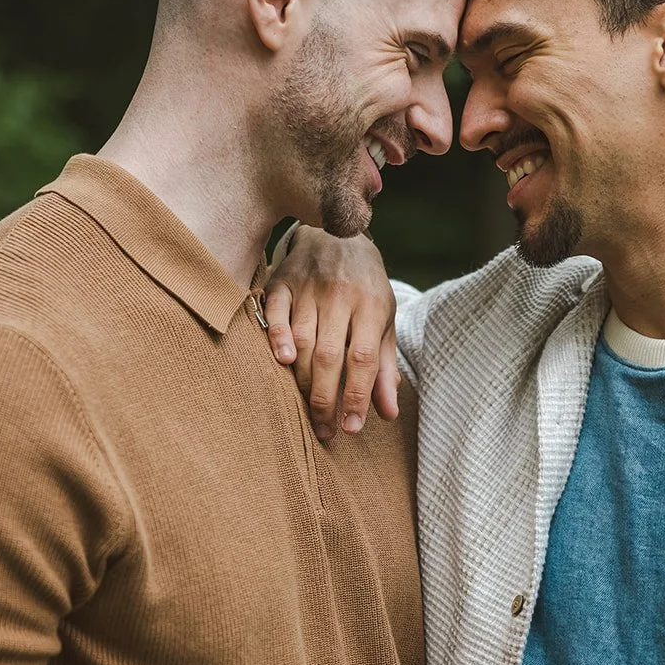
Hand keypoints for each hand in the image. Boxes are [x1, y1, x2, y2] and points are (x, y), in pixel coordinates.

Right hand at [263, 226, 399, 441]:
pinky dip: (277, 337)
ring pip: (303, 340)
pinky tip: (283, 362)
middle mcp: (341, 294)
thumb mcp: (384, 321)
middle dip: (326, 399)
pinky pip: (275, 313)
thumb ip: (385, 367)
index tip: (351, 429)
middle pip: (330, 355)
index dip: (358, 396)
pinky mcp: (282, 281)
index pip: (364, 358)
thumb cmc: (366, 287)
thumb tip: (389, 413)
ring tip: (308, 410)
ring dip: (303, 380)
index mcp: (372, 304)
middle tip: (325, 431)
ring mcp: (310, 286)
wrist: (338, 233)